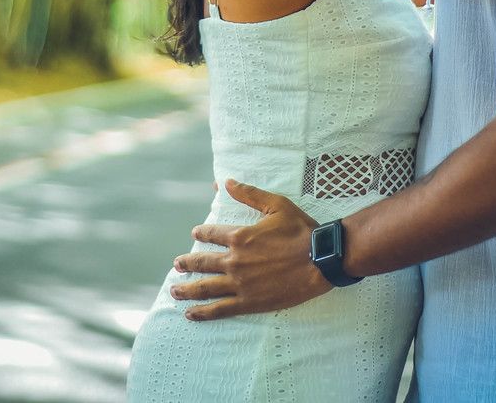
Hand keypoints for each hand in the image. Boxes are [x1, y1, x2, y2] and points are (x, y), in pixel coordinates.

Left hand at [169, 179, 330, 320]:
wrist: (321, 260)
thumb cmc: (301, 230)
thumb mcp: (276, 205)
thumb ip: (249, 194)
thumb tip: (226, 182)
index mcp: (239, 236)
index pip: (211, 233)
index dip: (201, 233)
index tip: (194, 234)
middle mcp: (234, 260)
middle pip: (202, 262)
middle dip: (187, 263)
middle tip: (176, 265)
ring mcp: (240, 283)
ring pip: (205, 288)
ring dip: (187, 289)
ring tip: (174, 291)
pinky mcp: (249, 302)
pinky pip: (220, 308)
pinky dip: (203, 312)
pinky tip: (191, 313)